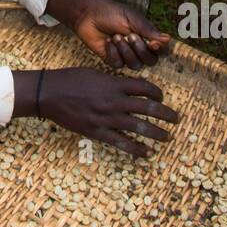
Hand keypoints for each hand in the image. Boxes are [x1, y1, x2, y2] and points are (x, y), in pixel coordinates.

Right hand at [15, 67, 178, 156]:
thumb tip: (129, 87)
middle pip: (148, 108)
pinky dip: (136, 149)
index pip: (144, 88)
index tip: (161, 98)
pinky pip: (122, 143)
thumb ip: (113, 81)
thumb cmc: (70, 79)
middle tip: (176, 119)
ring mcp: (106, 118)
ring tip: (167, 137)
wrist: (49, 93)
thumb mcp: (95, 73)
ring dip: (156, 132)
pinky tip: (147, 153)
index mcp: (114, 83)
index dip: (157, 93)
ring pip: (139, 126)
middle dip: (165, 114)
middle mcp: (114, 101)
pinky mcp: (97, 132)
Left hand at [47, 0, 170, 68]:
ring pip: (135, 64)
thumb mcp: (131, 18)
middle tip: (130, 35)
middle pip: (150, 61)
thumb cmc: (111, 12)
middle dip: (140, 49)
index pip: (160, 50)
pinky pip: (118, 64)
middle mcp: (138, 47)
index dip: (159, 50)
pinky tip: (107, 42)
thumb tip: (168, 39)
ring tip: (115, 36)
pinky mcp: (112, 59)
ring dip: (125, 50)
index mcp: (145, 35)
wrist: (88, 15)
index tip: (152, 43)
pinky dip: (113, 52)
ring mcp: (125, 55)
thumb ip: (148, 30)